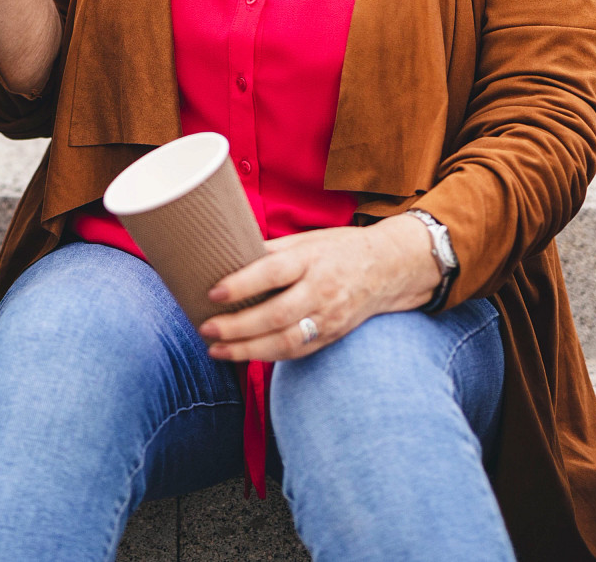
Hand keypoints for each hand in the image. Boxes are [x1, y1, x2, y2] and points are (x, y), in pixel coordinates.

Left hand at [195, 215, 442, 361]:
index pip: (273, 273)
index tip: (213, 292)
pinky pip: (297, 351)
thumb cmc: (340, 248)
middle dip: (238, 326)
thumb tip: (228, 256)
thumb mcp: (308, 239)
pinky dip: (268, 356)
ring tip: (217, 349)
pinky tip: (243, 355)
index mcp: (312, 260)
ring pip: (285, 341)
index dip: (241, 285)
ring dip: (247, 349)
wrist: (390, 268)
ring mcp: (329, 317)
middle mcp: (321, 290)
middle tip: (206, 328)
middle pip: (276, 315)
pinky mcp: (332, 336)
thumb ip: (271, 250)